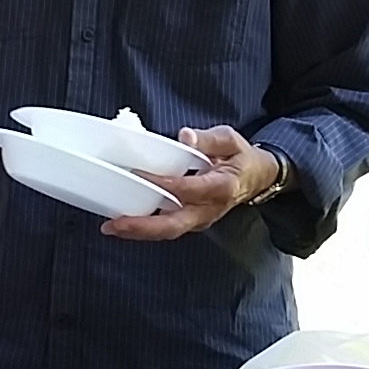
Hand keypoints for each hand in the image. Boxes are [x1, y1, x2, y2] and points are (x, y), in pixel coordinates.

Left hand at [102, 126, 277, 241]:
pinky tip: (125, 223)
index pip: (187, 189)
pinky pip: (168, 228)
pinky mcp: (192, 222)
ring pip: (169, 231)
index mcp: (222, 187)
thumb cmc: (241, 158)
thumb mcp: (230, 139)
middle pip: (174, 225)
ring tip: (112, 227)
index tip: (137, 174)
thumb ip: (208, 139)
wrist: (256, 178)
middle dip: (143, 227)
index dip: (162, 184)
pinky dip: (146, 228)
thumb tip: (185, 136)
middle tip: (115, 224)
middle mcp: (209, 209)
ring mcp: (201, 219)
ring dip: (140, 232)